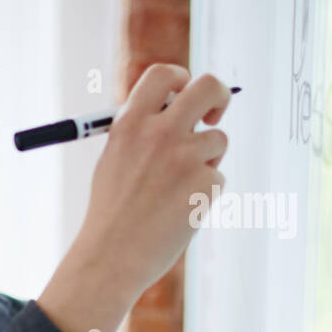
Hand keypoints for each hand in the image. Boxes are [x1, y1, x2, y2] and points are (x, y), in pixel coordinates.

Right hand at [40, 65, 233, 331]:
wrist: (111, 257)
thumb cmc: (111, 213)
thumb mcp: (114, 160)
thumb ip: (141, 132)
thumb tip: (176, 112)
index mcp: (130, 123)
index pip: (164, 74)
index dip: (181, 79)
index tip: (184, 94)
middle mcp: (160, 133)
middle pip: (209, 86)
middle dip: (220, 96)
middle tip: (214, 114)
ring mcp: (185, 157)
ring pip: (218, 141)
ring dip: (206, 161)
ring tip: (176, 190)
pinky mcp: (205, 184)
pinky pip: (217, 178)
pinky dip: (204, 194)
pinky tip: (178, 211)